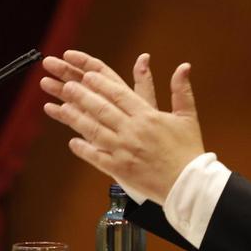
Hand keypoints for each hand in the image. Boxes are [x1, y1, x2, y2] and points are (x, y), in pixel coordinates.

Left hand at [40, 50, 203, 204]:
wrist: (188, 185)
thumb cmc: (188, 150)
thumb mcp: (187, 117)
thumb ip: (181, 90)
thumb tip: (184, 66)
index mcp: (148, 116)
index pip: (119, 94)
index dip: (101, 84)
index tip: (87, 75)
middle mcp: (132, 131)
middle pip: (101, 109)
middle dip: (82, 95)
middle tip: (67, 85)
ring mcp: (123, 150)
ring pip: (94, 130)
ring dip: (76, 118)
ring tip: (62, 107)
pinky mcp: (119, 169)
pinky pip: (96, 157)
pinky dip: (83, 149)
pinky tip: (72, 142)